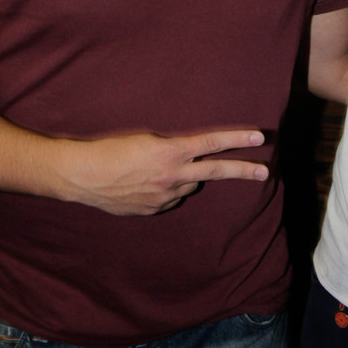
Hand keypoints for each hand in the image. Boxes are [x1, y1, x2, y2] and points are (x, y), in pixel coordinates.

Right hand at [57, 129, 267, 215]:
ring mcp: (164, 196)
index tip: (259, 137)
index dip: (237, 139)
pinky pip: (170, 198)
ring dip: (186, 177)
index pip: (212, 143)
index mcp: (171, 151)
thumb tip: (188, 155)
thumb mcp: (146, 137)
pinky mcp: (153, 210)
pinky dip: (167, 190)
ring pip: (189, 185)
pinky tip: (146, 183)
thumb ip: (172, 148)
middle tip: (265, 171)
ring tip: (157, 168)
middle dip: (243, 170)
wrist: (83, 175)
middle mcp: (173, 175)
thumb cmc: (111, 148)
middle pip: (216, 171)